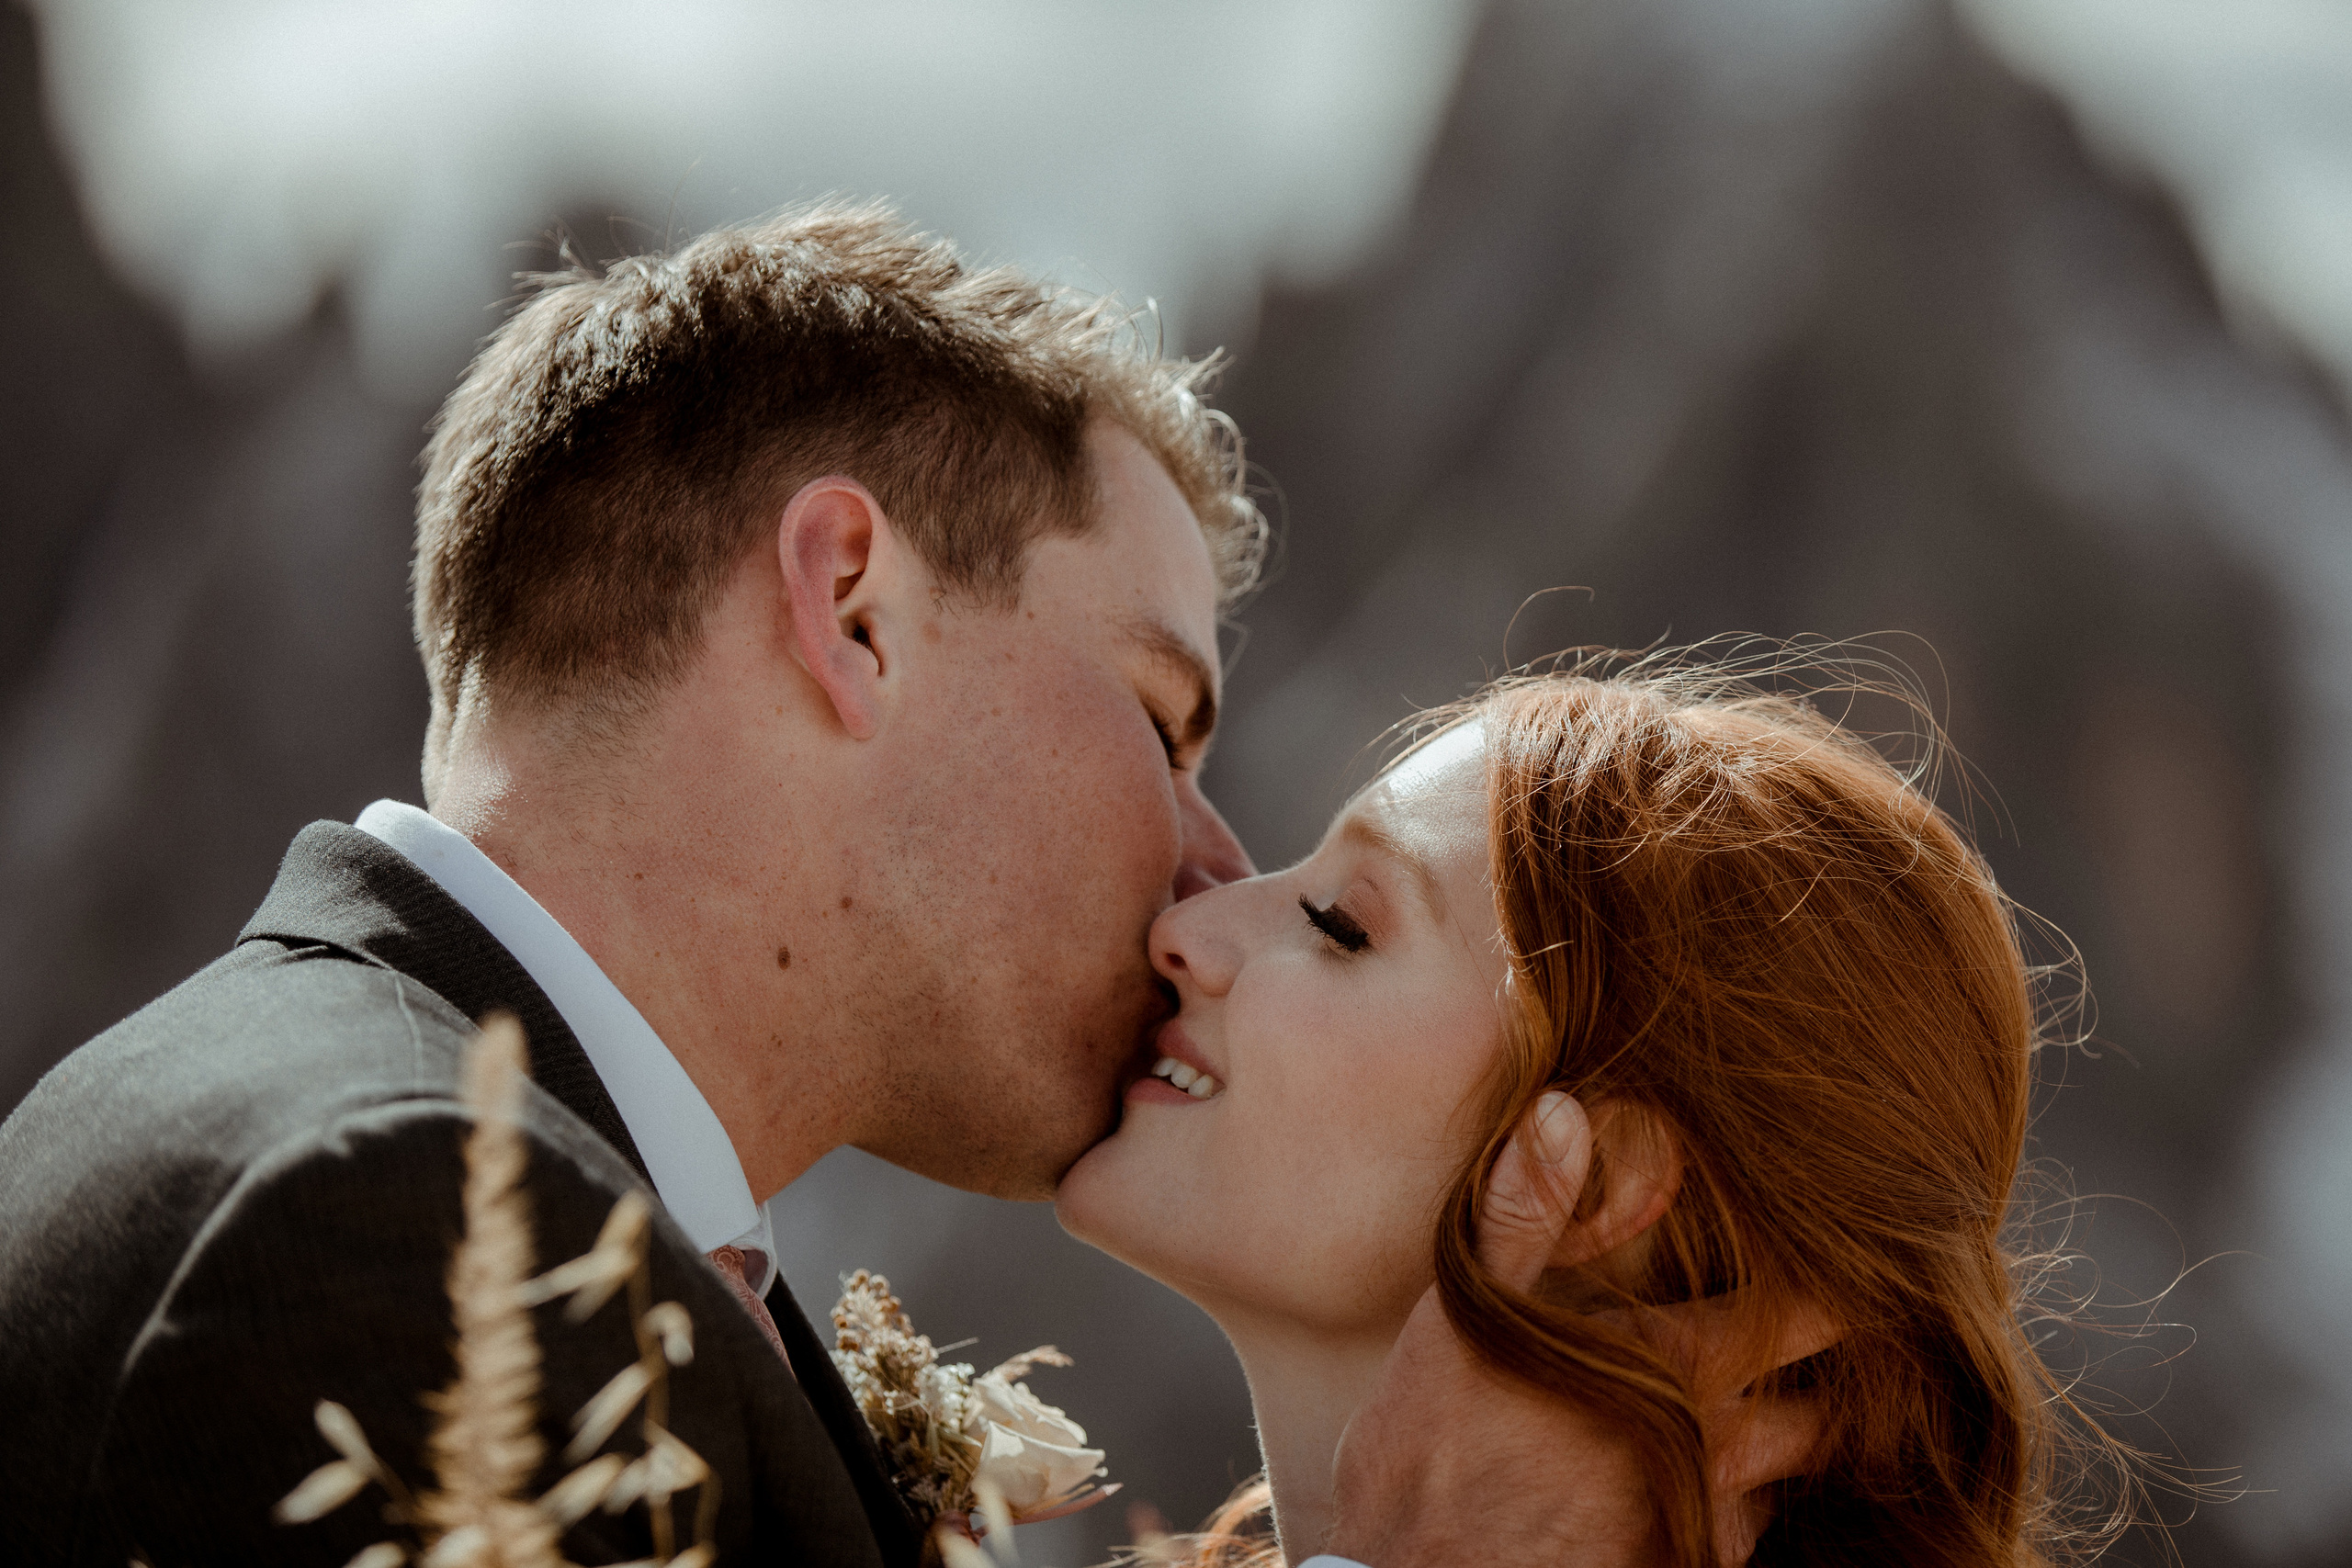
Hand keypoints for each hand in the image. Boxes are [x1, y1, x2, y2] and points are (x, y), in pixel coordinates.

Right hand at [1323, 1093, 1834, 1566]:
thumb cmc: (1432, 1453)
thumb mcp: (1463, 1314)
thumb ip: (1526, 1212)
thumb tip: (1565, 1108)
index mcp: (1673, 1368)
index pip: (1805, 1317)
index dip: (1840, 1290)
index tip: (1867, 1259)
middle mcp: (1712, 1455)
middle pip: (1822, 1417)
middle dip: (1832, 1386)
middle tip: (1827, 1350)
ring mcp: (1699, 1529)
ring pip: (1782, 1487)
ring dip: (1778, 1456)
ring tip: (1763, 1419)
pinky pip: (1734, 1546)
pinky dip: (1729, 1514)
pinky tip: (1694, 1488)